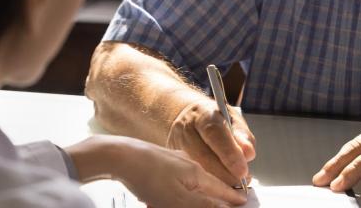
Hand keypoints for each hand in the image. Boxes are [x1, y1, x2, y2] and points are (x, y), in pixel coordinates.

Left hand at [68, 135, 246, 206]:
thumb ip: (204, 205)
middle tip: (219, 203)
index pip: (221, 189)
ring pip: (187, 184)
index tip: (242, 201)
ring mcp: (172, 162)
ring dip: (186, 198)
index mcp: (197, 174)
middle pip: (205, 186)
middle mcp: (187, 165)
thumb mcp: (178, 200)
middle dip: (209, 199)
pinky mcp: (157, 163)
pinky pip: (170, 181)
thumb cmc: (147, 177)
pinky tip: (158, 197)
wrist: (118, 157)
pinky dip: (170, 192)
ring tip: (170, 204)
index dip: (232, 197)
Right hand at [167, 98, 255, 184]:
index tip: (243, 170)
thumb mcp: (233, 120)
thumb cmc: (215, 120)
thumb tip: (248, 154)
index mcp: (203, 115)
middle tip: (242, 182)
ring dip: (216, 183)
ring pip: (194, 170)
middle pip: (203, 156)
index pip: (215, 134)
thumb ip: (243, 136)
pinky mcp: (172, 160)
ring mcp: (175, 145)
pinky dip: (205, 185)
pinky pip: (188, 176)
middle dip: (225, 174)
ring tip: (233, 185)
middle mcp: (186, 129)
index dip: (229, 153)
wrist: (189, 118)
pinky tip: (218, 187)